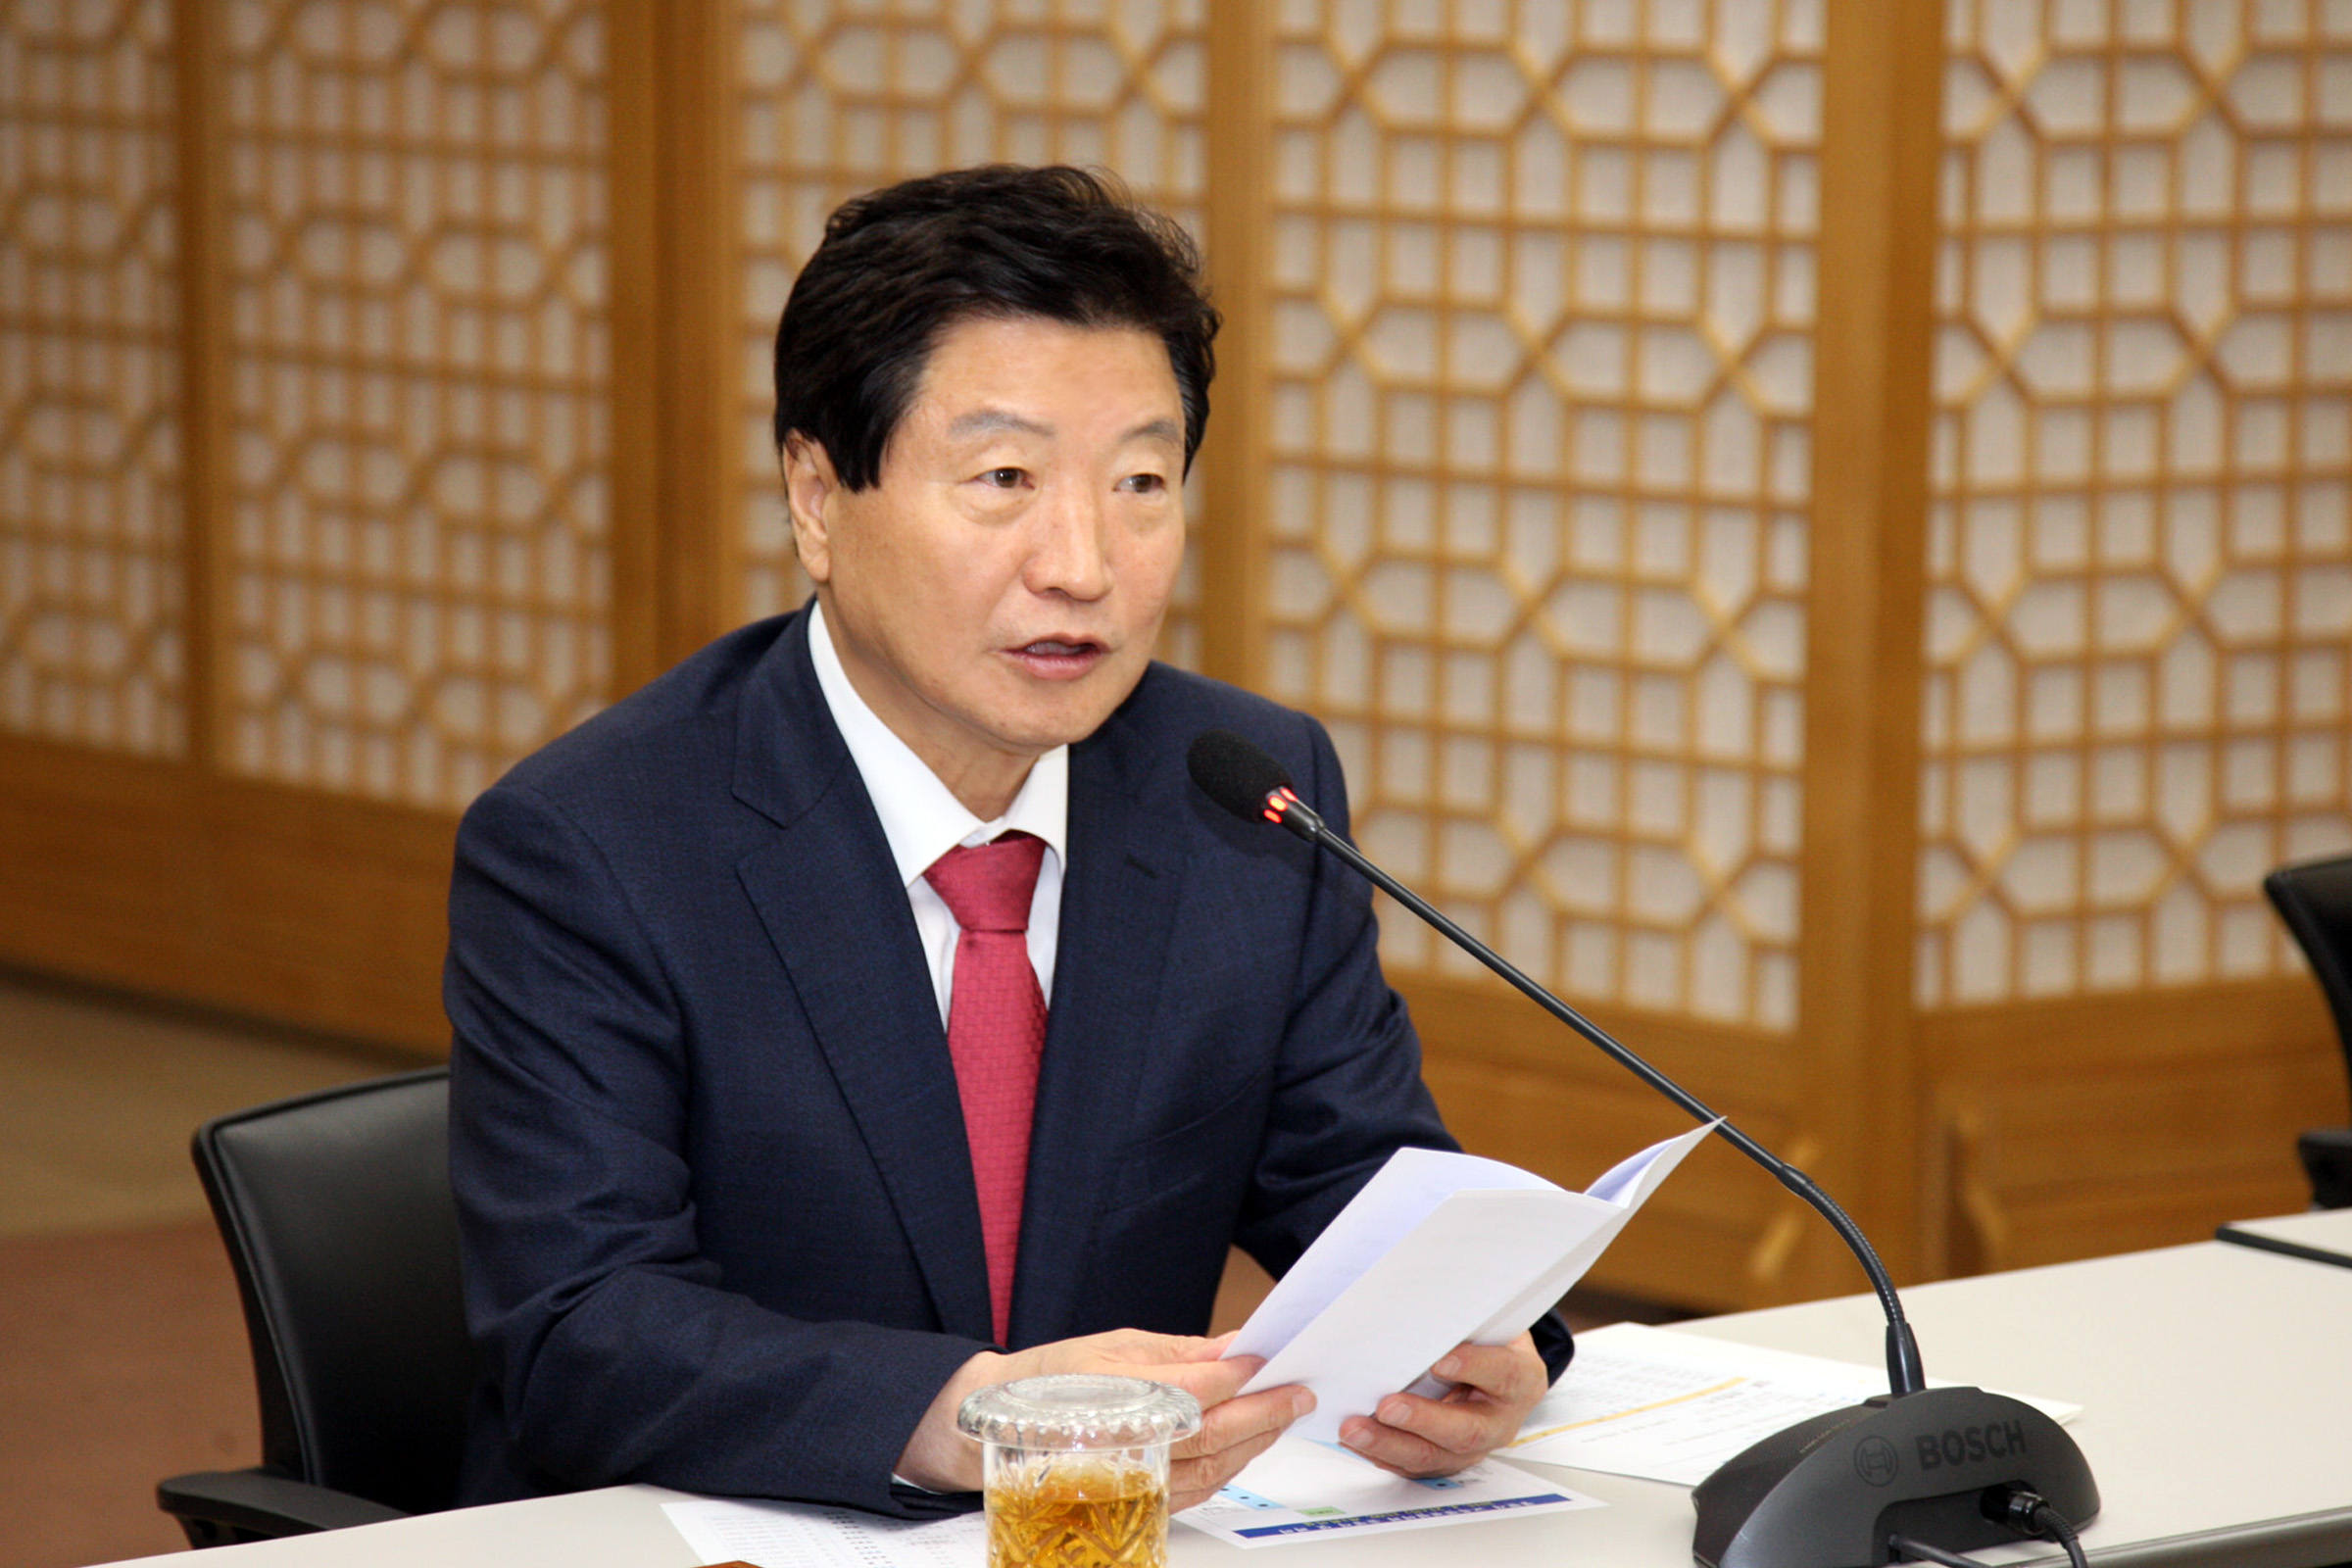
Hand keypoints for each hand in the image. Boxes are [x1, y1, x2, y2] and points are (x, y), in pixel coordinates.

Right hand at [896, 1328, 1313, 1508]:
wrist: (995, 1426)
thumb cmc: (1054, 1378)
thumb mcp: (1115, 1344)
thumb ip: (1182, 1351)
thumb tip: (1238, 1344)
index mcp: (1115, 1391)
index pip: (1197, 1387)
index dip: (1240, 1375)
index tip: (1273, 1357)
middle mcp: (1123, 1440)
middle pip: (1214, 1433)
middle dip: (1267, 1412)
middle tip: (1301, 1391)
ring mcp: (1128, 1479)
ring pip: (1213, 1468)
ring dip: (1258, 1442)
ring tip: (1285, 1413)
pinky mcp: (1135, 1502)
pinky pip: (1198, 1490)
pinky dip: (1232, 1467)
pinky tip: (1251, 1444)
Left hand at [1336, 1332, 1546, 1477]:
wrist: (1494, 1368)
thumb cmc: (1486, 1339)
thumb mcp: (1487, 1320)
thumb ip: (1463, 1317)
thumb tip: (1421, 1300)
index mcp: (1520, 1378)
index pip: (1503, 1374)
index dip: (1474, 1367)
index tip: (1440, 1361)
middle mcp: (1500, 1421)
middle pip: (1466, 1429)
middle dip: (1423, 1420)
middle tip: (1388, 1406)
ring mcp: (1473, 1448)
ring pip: (1432, 1456)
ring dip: (1389, 1443)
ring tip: (1354, 1429)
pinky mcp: (1444, 1460)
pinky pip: (1410, 1465)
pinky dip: (1379, 1452)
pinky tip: (1355, 1439)